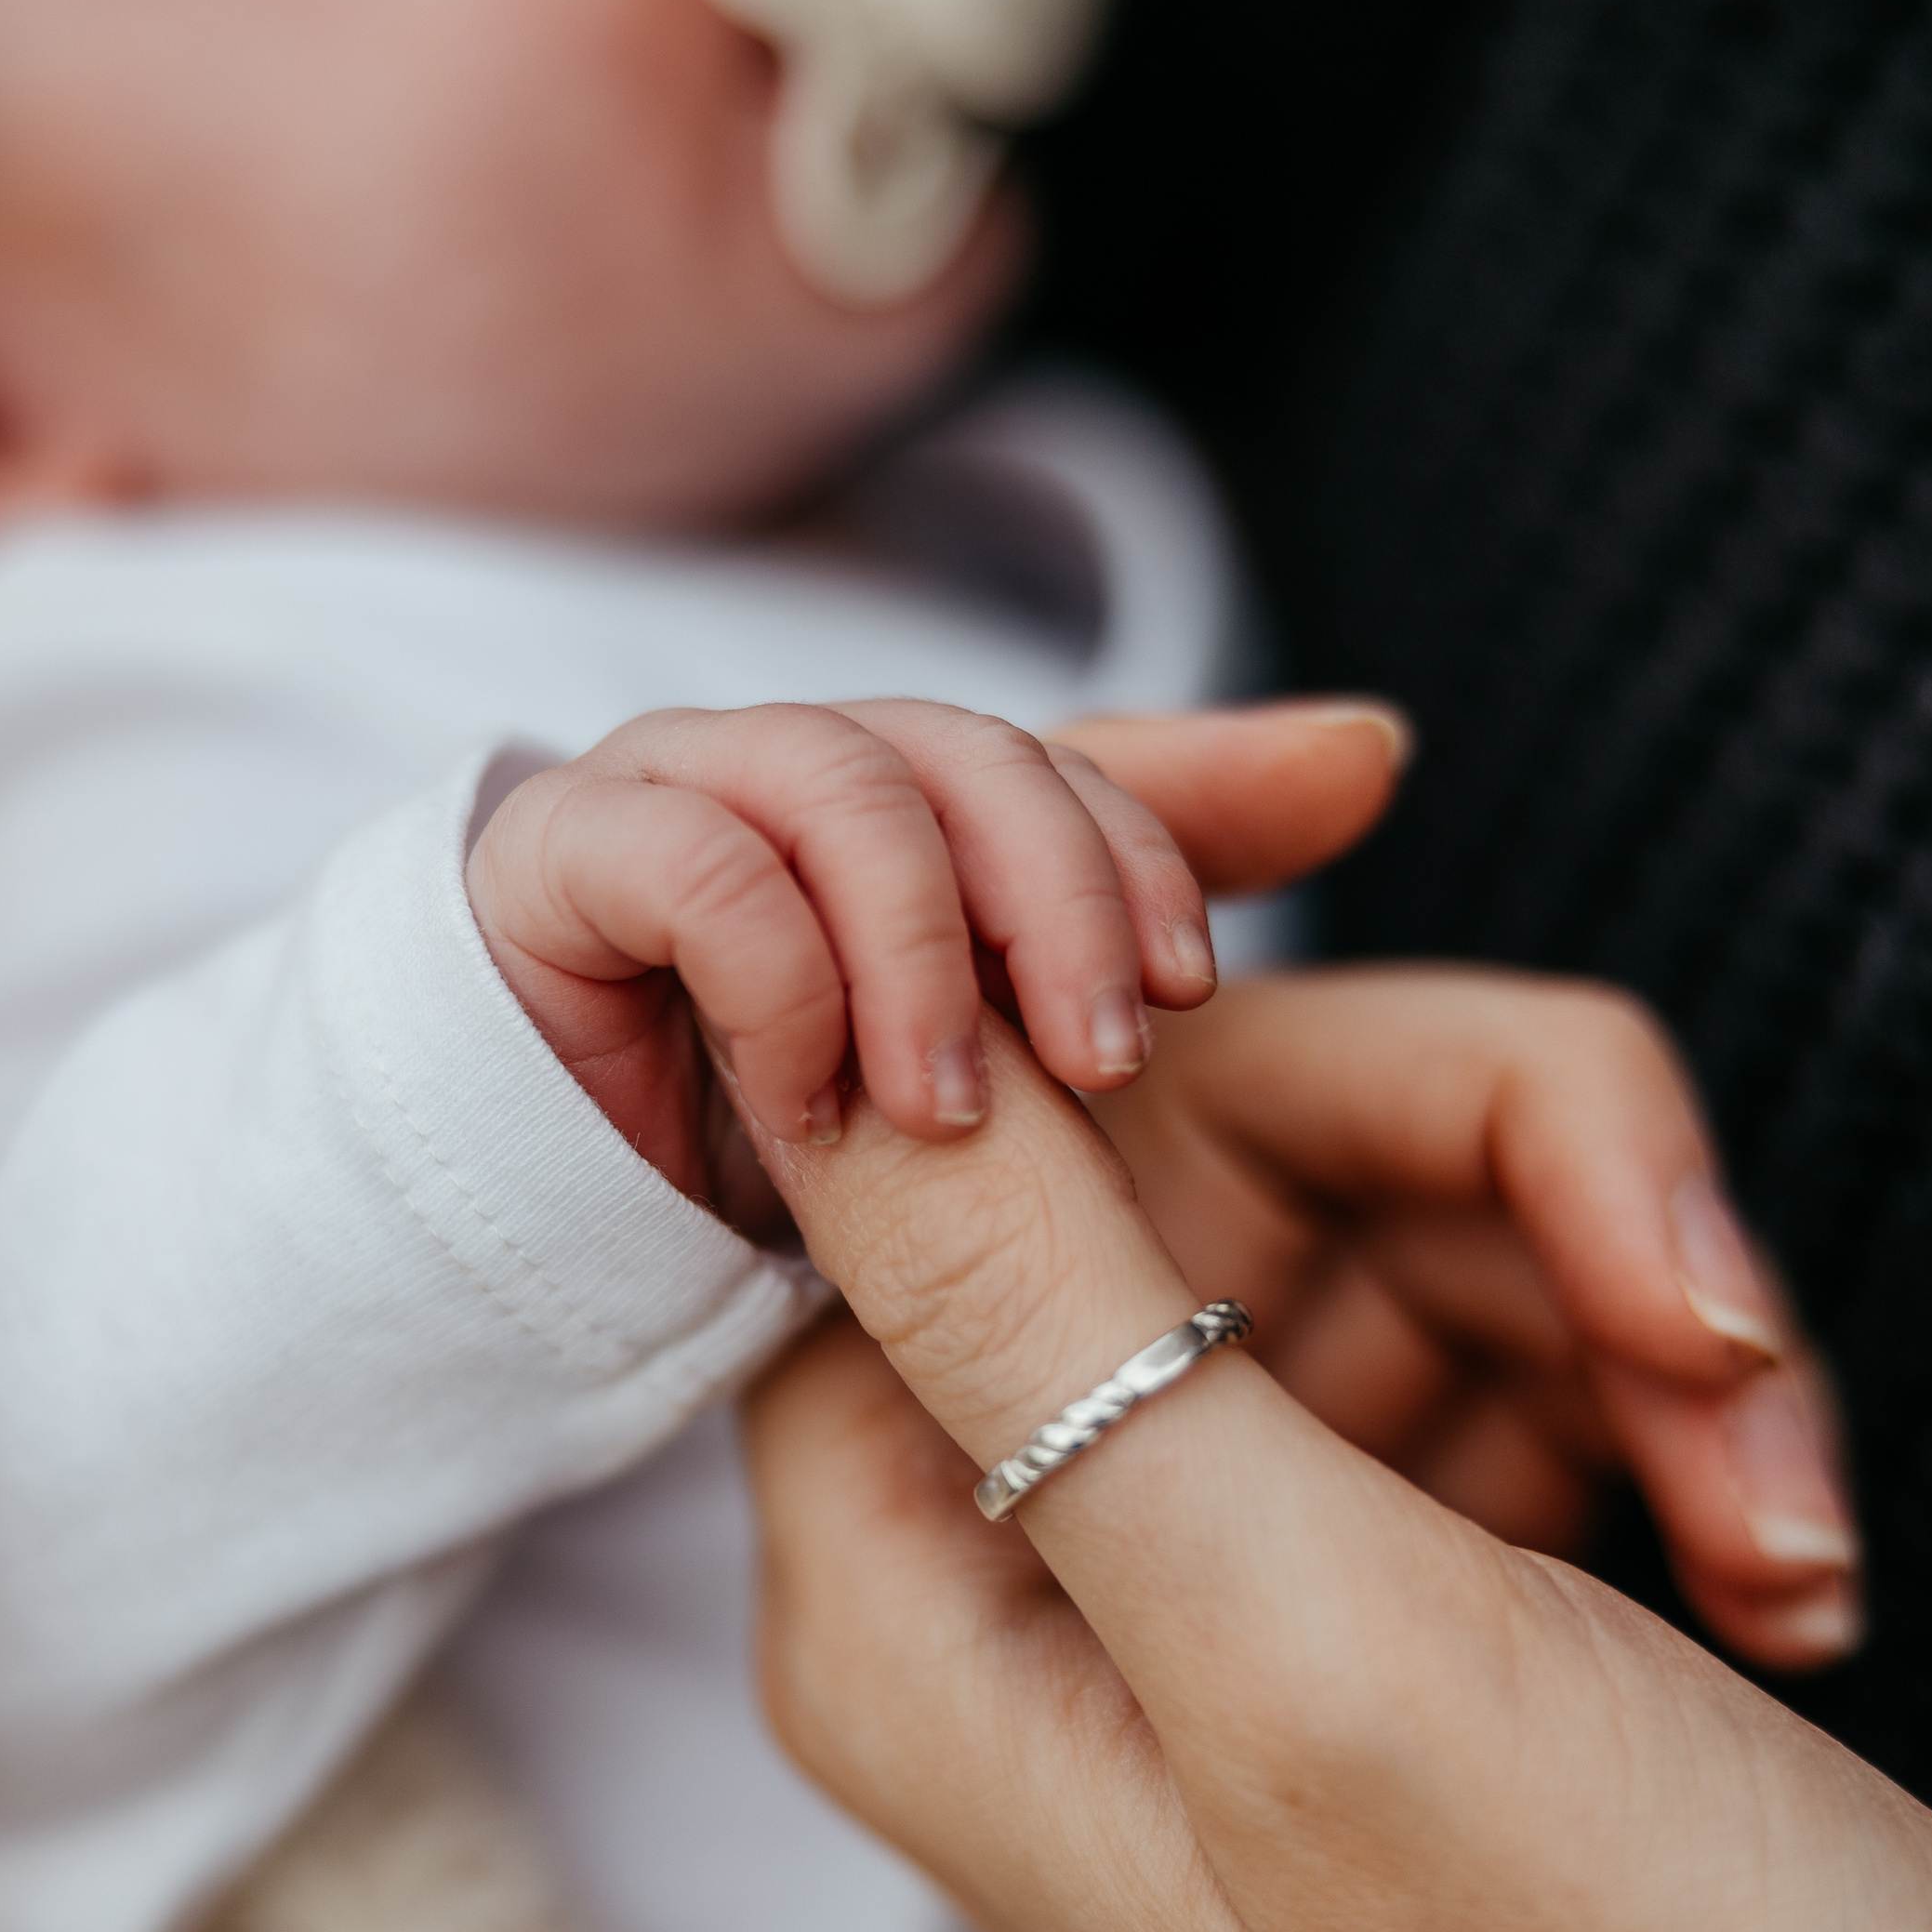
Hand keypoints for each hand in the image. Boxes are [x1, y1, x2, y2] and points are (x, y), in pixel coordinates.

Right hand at [465, 697, 1401, 1198]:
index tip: (1195, 989)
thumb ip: (1137, 914)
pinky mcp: (561, 848)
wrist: (548, 1190)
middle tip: (1105, 1063)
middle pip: (970, 753)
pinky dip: (780, 989)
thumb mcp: (984, 1051)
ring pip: (846, 790)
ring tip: (947, 1113)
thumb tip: (1383, 741)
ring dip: (921, 958)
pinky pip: (700, 870)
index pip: (1070, 766)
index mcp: (918, 798)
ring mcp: (681, 785)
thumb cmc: (790, 1111)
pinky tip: (806, 1104)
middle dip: (1059, 900)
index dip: (1148, 856)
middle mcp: (808, 762)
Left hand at [733, 1023, 1931, 1931]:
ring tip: (1776, 1504)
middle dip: (1511, 1177)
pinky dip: (1674, 1403)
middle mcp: (1050, 1535)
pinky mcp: (1417, 1541)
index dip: (1094, 979)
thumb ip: (1044, 1328)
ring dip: (1634, 1311)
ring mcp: (1244, 1531)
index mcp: (923, 1580)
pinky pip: (1522, 1322)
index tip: (1312, 832)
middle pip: (1222, 1139)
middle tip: (1712, 1319)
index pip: (926, 1154)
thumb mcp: (1317, 1658)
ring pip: (1410, 1208)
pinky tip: (1782, 1560)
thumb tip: (818, 1043)